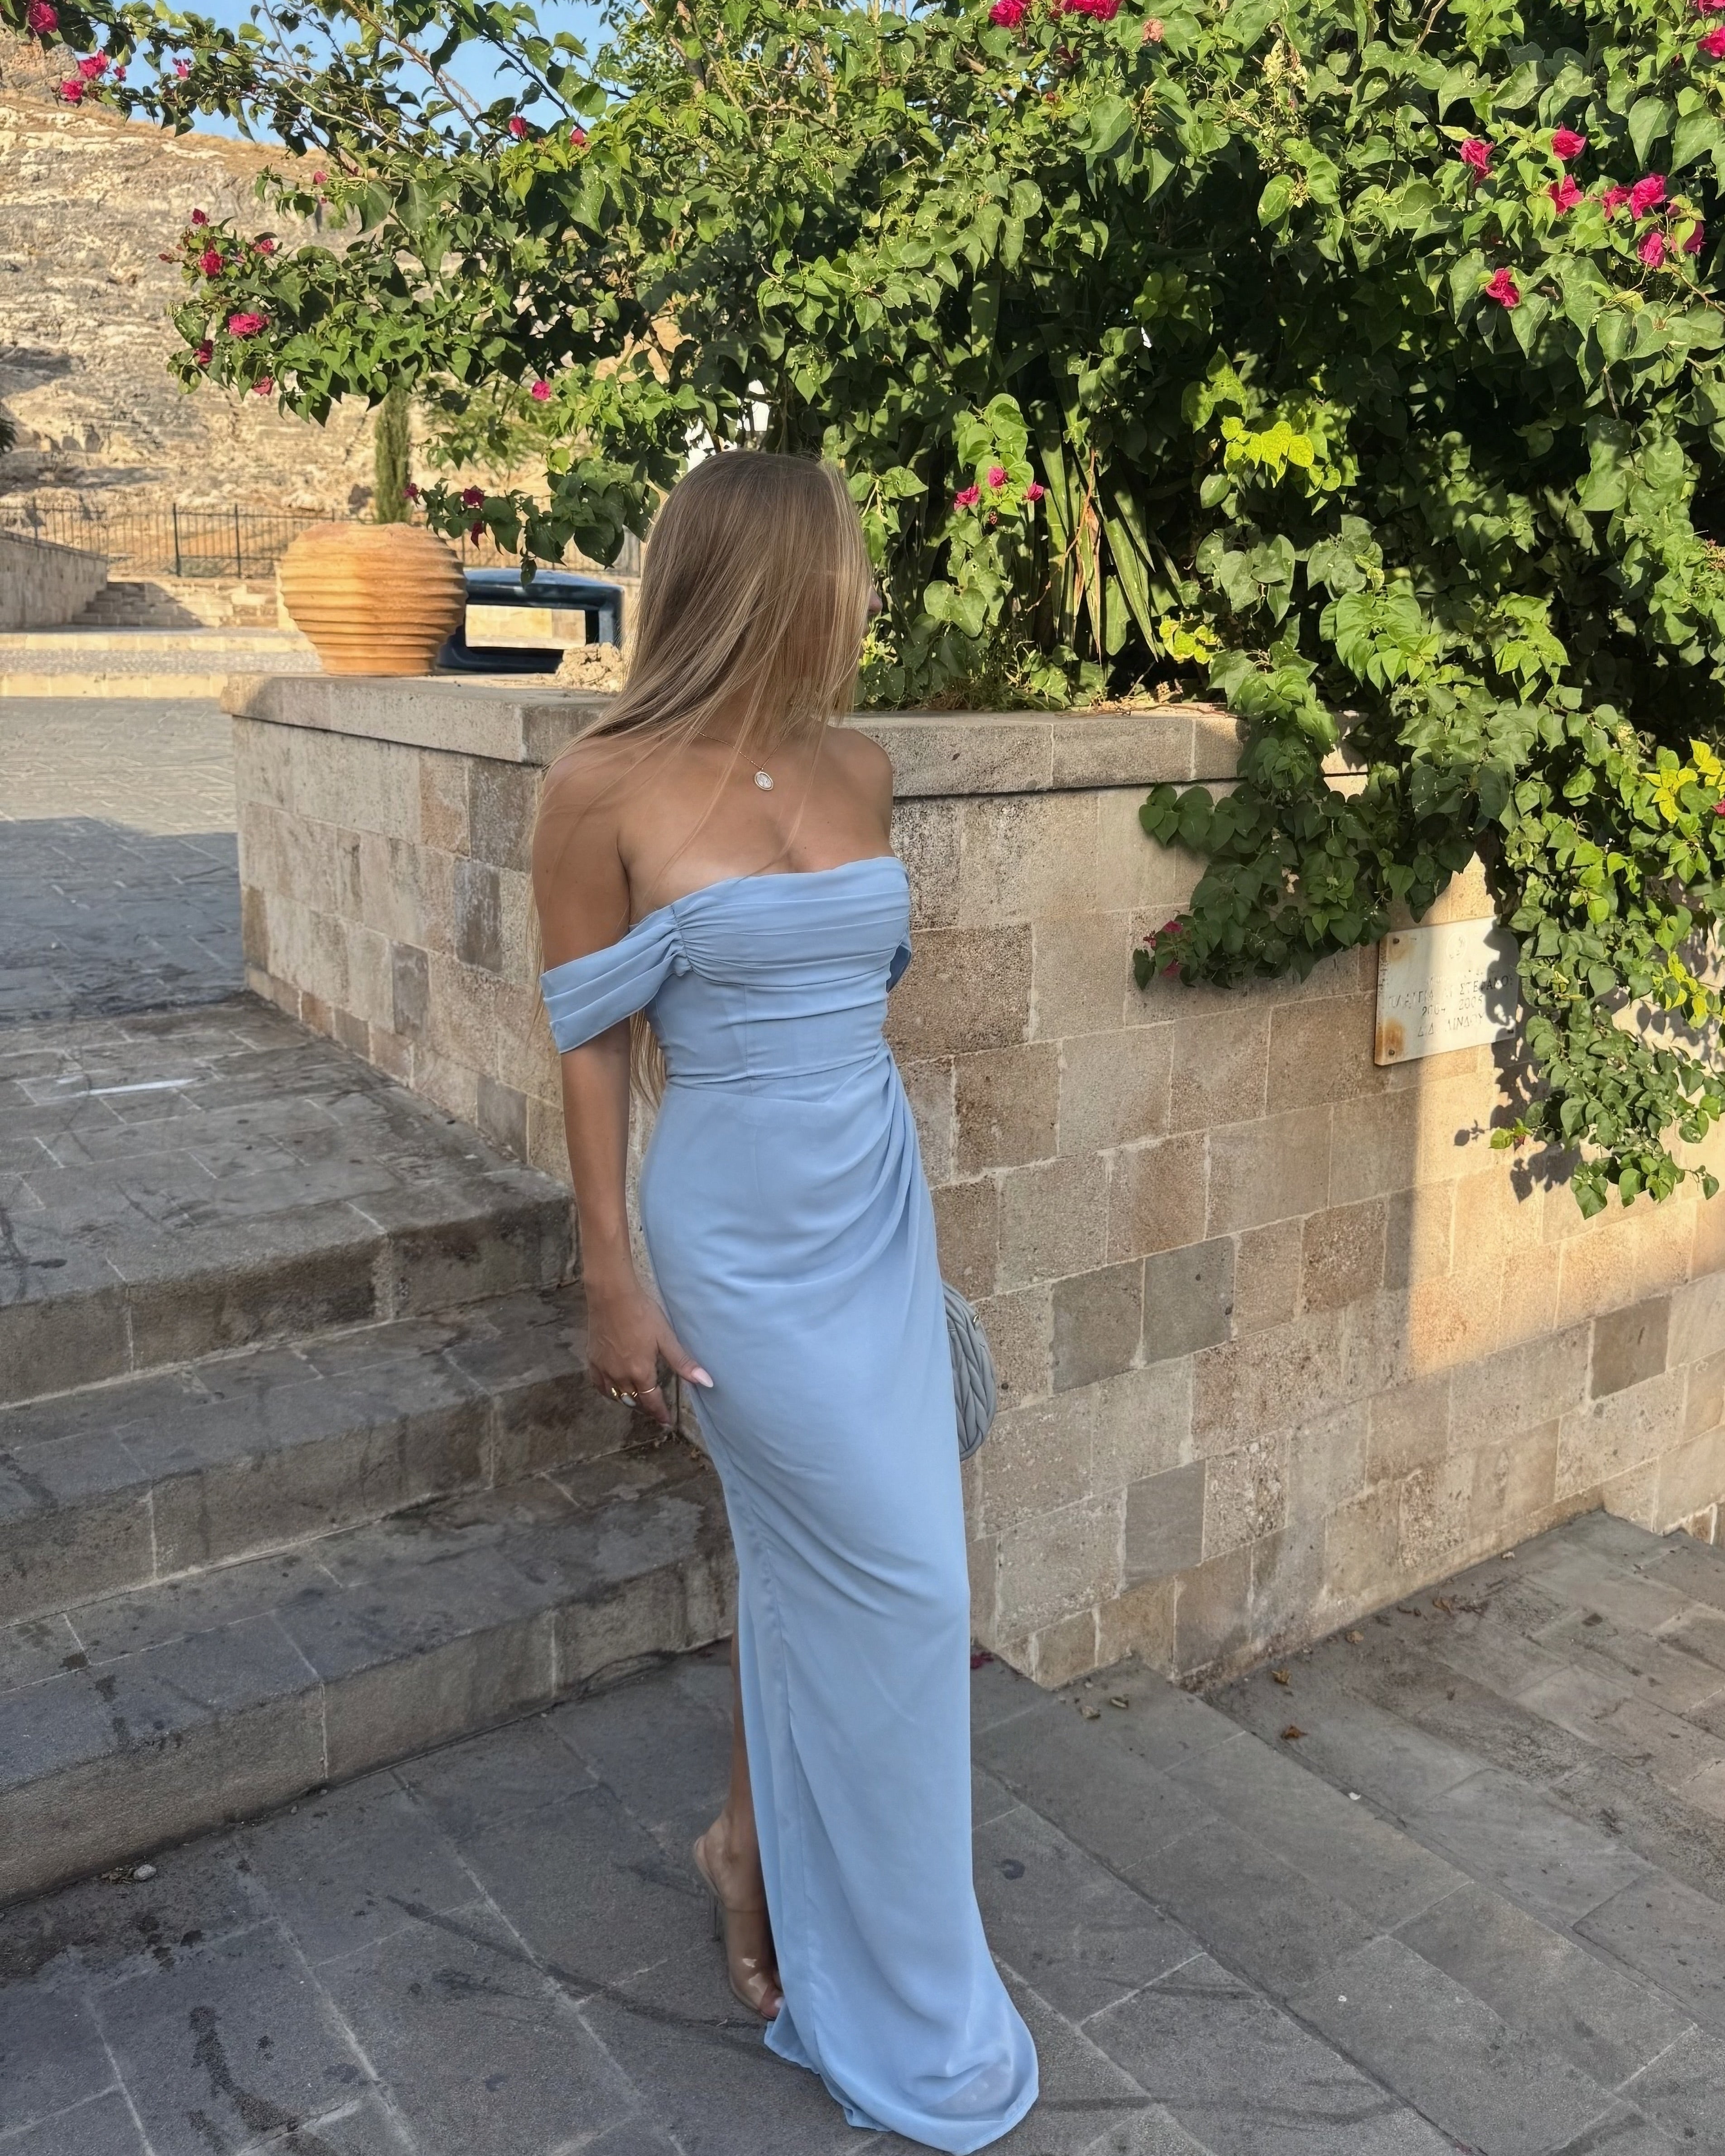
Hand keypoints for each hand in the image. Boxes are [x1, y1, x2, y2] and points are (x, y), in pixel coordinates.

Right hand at [586, 1275, 712, 1427]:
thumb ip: (683, 1363)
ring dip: (628, 1401)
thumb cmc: (642, 1314)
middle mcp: (620, 1376)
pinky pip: (599, 1385)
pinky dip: (609, 1391)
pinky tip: (614, 1388)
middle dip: (646, 1407)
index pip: (651, 1401)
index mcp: (641, 1372)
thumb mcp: (666, 1338)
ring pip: (616, 1396)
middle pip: (634, 1400)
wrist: (611, 1296)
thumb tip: (706, 1382)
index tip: (666, 1422)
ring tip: (638, 1400)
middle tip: (654, 1409)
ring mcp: (604, 1369)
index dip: (660, 1413)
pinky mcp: (592, 1360)